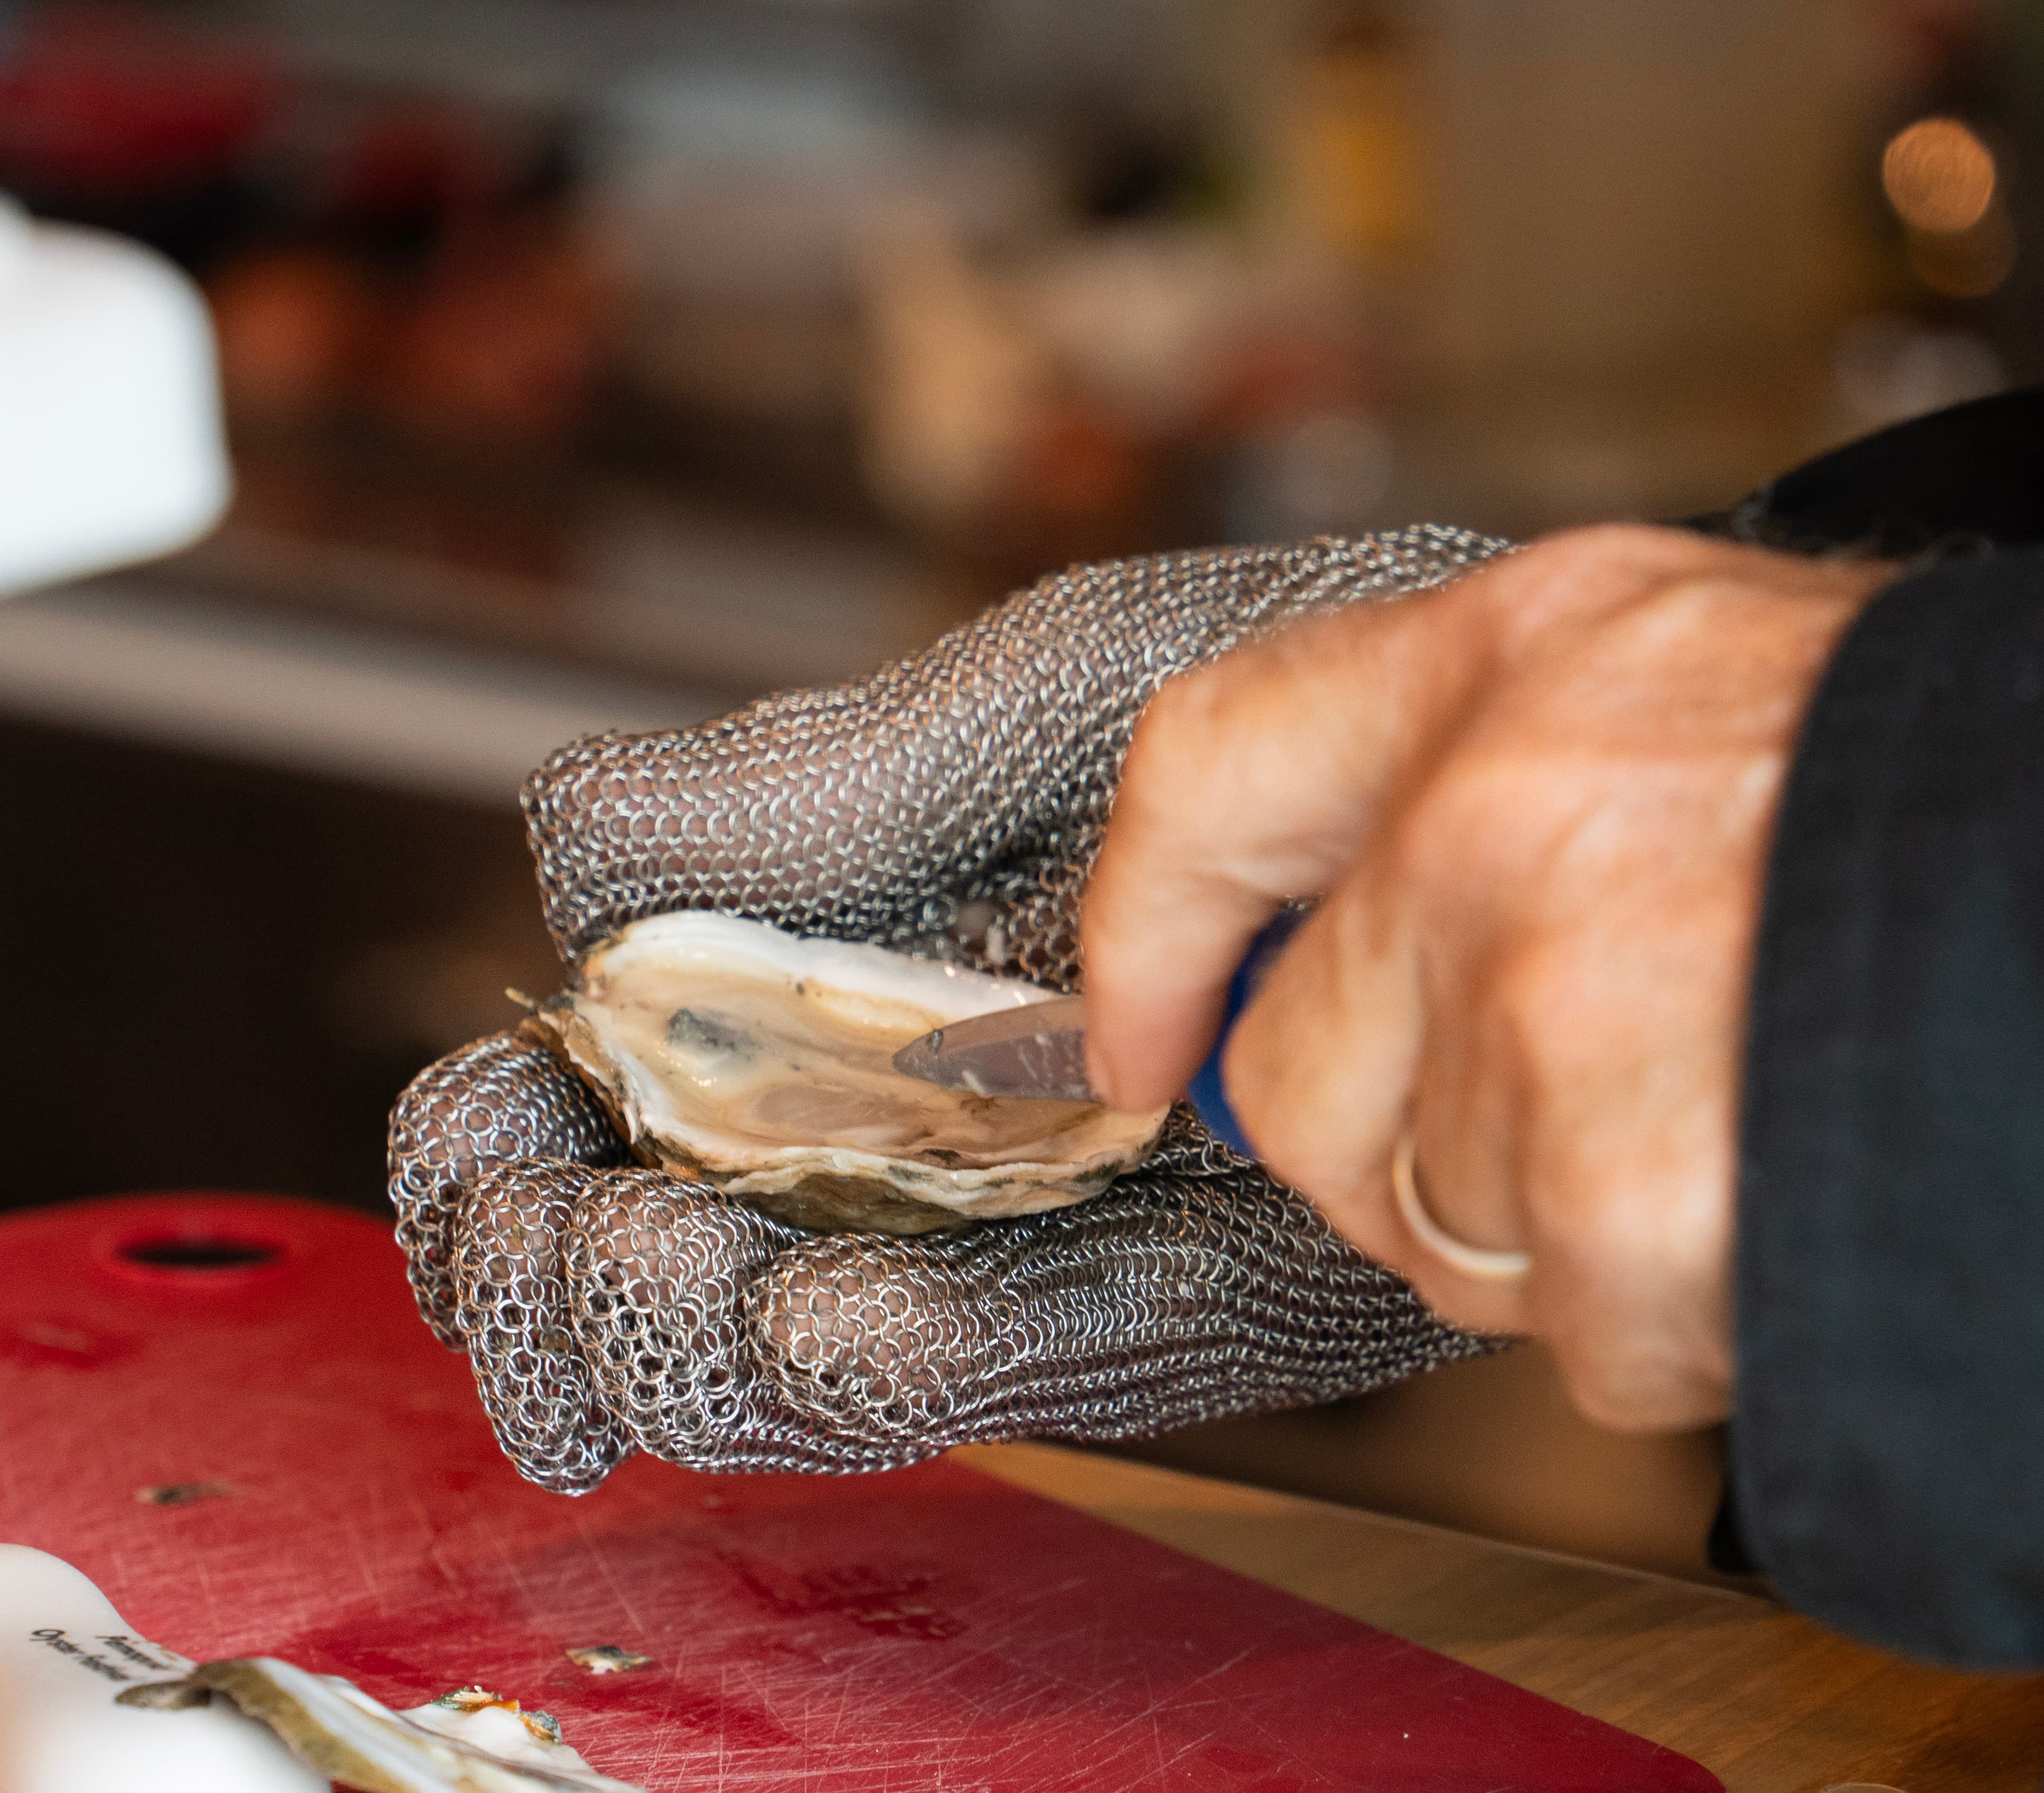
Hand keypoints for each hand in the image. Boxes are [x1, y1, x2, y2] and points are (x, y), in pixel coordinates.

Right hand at [389, 527, 1514, 1491]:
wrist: (1557, 754)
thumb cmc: (1316, 684)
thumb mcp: (1060, 696)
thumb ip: (835, 776)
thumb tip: (577, 844)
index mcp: (848, 975)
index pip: (623, 1103)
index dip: (513, 1155)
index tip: (486, 1149)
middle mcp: (928, 1126)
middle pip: (689, 1260)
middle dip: (577, 1282)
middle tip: (544, 1250)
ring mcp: (1055, 1226)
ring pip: (825, 1346)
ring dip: (711, 1343)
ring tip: (652, 1286)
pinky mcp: (1204, 1302)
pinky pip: (1038, 1358)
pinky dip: (924, 1359)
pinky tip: (832, 1330)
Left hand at [1082, 524, 1898, 1433]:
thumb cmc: (1990, 814)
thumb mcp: (1730, 697)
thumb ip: (1517, 787)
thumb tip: (1328, 963)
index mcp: (1534, 653)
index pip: (1212, 763)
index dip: (1144, 924)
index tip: (1133, 1037)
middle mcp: (1508, 812)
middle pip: (1307, 1075)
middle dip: (1413, 1151)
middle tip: (1586, 1128)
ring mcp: (1558, 1007)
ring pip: (1447, 1221)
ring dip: (1579, 1231)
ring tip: (1755, 1130)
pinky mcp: (1631, 1194)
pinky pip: (1580, 1334)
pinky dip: (1686, 1317)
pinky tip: (1802, 1205)